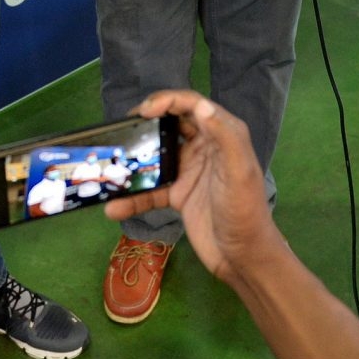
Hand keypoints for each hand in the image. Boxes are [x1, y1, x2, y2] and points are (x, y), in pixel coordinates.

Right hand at [103, 93, 278, 287]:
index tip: (144, 111)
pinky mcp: (178, 195)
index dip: (167, 100)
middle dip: (146, 123)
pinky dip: (132, 198)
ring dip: (134, 161)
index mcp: (222, 135)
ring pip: (156, 157)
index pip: (192, 105)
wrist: (242, 258)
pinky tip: (113, 208)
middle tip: (122, 128)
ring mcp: (188, 172)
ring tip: (113, 163)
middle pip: (170, 124)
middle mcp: (204, 148)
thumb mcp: (239, 172)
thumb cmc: (245, 211)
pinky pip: (150, 190)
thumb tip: (200, 105)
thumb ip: (224, 136)